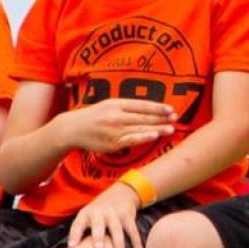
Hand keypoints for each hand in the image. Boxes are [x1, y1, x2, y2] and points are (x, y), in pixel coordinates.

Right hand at [54, 99, 176, 152]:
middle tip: (176, 118)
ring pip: (139, 129)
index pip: (141, 105)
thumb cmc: (95, 116)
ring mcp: (113, 130)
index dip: (157, 107)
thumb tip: (151, 109)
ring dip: (157, 129)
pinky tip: (154, 136)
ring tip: (170, 129)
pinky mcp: (111, 143)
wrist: (72, 129)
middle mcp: (116, 116)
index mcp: (116, 104)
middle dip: (161, 118)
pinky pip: (130, 140)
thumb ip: (128, 106)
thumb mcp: (109, 104)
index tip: (170, 109)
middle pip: (143, 117)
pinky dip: (143, 138)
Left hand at [66, 184, 145, 247]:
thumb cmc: (99, 212)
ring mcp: (115, 214)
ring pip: (117, 230)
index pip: (78, 224)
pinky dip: (137, 244)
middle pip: (99, 225)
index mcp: (86, 214)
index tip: (71, 247)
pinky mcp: (128, 216)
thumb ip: (81, 232)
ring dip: (119, 244)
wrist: (121, 193)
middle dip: (99, 236)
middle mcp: (100, 212)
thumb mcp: (87, 216)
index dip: (75, 235)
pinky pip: (133, 231)